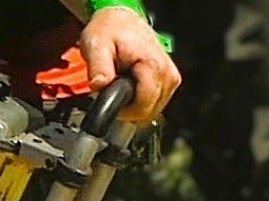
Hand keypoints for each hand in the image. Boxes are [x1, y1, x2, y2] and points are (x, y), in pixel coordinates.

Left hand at [78, 6, 180, 123]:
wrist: (122, 21)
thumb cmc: (110, 31)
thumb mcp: (97, 46)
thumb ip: (99, 68)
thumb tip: (99, 86)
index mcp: (153, 65)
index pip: (144, 107)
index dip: (124, 111)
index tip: (111, 102)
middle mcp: (167, 73)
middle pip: (149, 111)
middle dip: (129, 108)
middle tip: (113, 91)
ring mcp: (171, 77)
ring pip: (153, 109)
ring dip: (135, 104)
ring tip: (123, 85)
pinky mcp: (170, 80)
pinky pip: (156, 102)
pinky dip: (143, 99)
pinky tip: (133, 85)